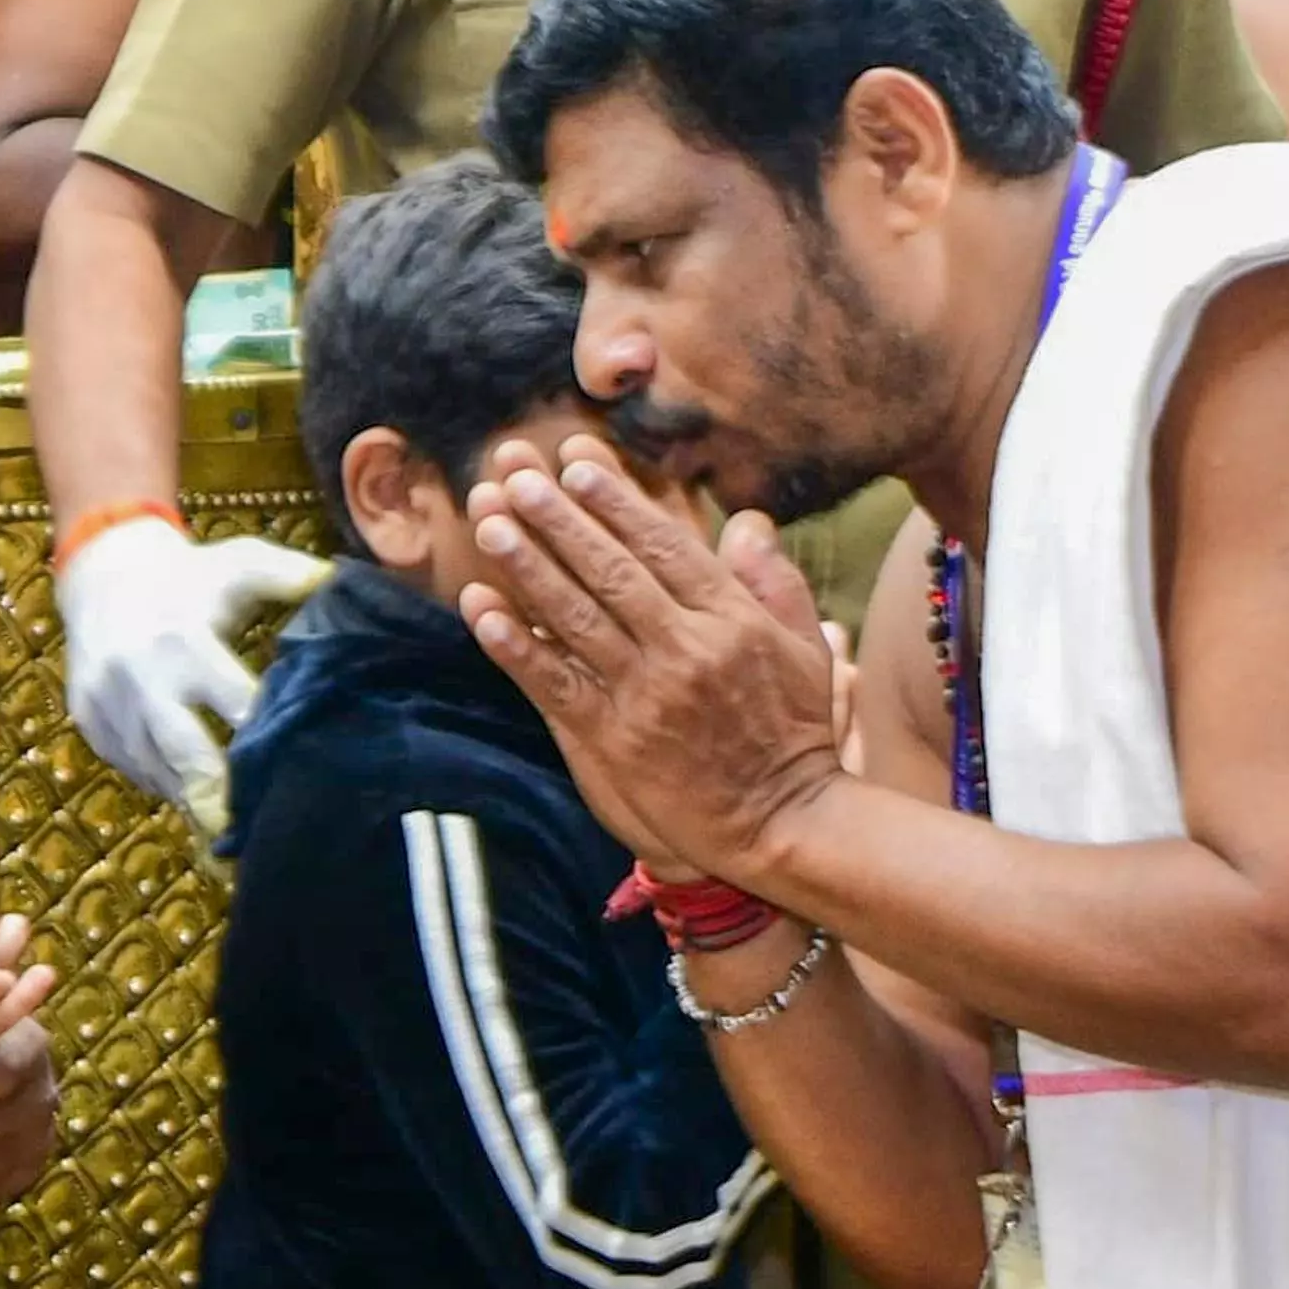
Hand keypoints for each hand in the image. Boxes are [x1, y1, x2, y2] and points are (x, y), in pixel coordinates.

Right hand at [52, 514, 329, 823]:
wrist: (102, 575)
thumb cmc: (188, 576)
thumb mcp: (237, 562)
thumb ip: (286, 573)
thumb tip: (338, 582)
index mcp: (184, 640)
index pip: (237, 703)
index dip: (266, 734)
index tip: (297, 765)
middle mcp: (142, 675)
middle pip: (188, 753)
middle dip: (223, 793)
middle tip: (255, 827)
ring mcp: (108, 701)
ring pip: (156, 768)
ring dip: (192, 792)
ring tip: (229, 822)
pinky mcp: (87, 718)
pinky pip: (130, 765)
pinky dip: (160, 779)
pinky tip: (189, 787)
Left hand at [457, 434, 849, 893]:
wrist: (783, 825)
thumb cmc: (796, 733)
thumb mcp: (808, 648)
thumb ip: (774, 581)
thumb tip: (744, 520)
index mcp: (731, 619)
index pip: (664, 545)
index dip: (616, 502)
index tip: (576, 463)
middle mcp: (686, 649)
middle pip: (612, 570)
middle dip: (559, 519)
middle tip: (515, 477)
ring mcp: (647, 695)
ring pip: (576, 618)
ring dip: (527, 567)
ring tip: (489, 523)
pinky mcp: (615, 741)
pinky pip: (555, 684)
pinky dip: (515, 646)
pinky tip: (481, 611)